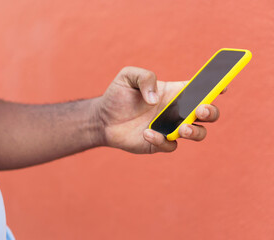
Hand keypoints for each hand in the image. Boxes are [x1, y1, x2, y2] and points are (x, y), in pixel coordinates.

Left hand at [95, 66, 220, 153]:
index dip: (215, 86)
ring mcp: (170, 128)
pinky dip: (162, 140)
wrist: (102, 119)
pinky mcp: (159, 143)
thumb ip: (145, 78)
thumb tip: (157, 100)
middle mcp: (177, 111)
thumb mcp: (128, 77)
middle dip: (210, 111)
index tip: (222, 85)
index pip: (201, 88)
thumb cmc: (117, 96)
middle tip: (200, 110)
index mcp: (175, 92)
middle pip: (207, 113)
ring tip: (182, 128)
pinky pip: (170, 145)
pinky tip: (147, 132)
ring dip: (195, 131)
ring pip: (197, 133)